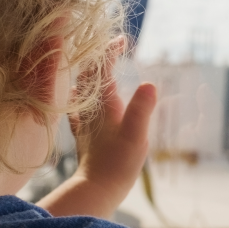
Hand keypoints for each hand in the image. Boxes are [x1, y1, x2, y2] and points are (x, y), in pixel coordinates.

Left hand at [61, 36, 156, 214]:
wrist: (96, 188)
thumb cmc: (117, 163)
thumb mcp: (136, 135)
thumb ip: (142, 109)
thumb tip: (149, 83)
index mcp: (104, 103)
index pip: (103, 68)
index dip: (110, 51)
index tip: (122, 39)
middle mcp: (90, 108)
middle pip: (89, 75)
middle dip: (100, 58)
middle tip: (114, 48)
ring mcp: (85, 122)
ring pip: (82, 90)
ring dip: (90, 76)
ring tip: (100, 68)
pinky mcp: (84, 135)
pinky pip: (79, 108)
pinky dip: (82, 97)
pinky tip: (80, 98)